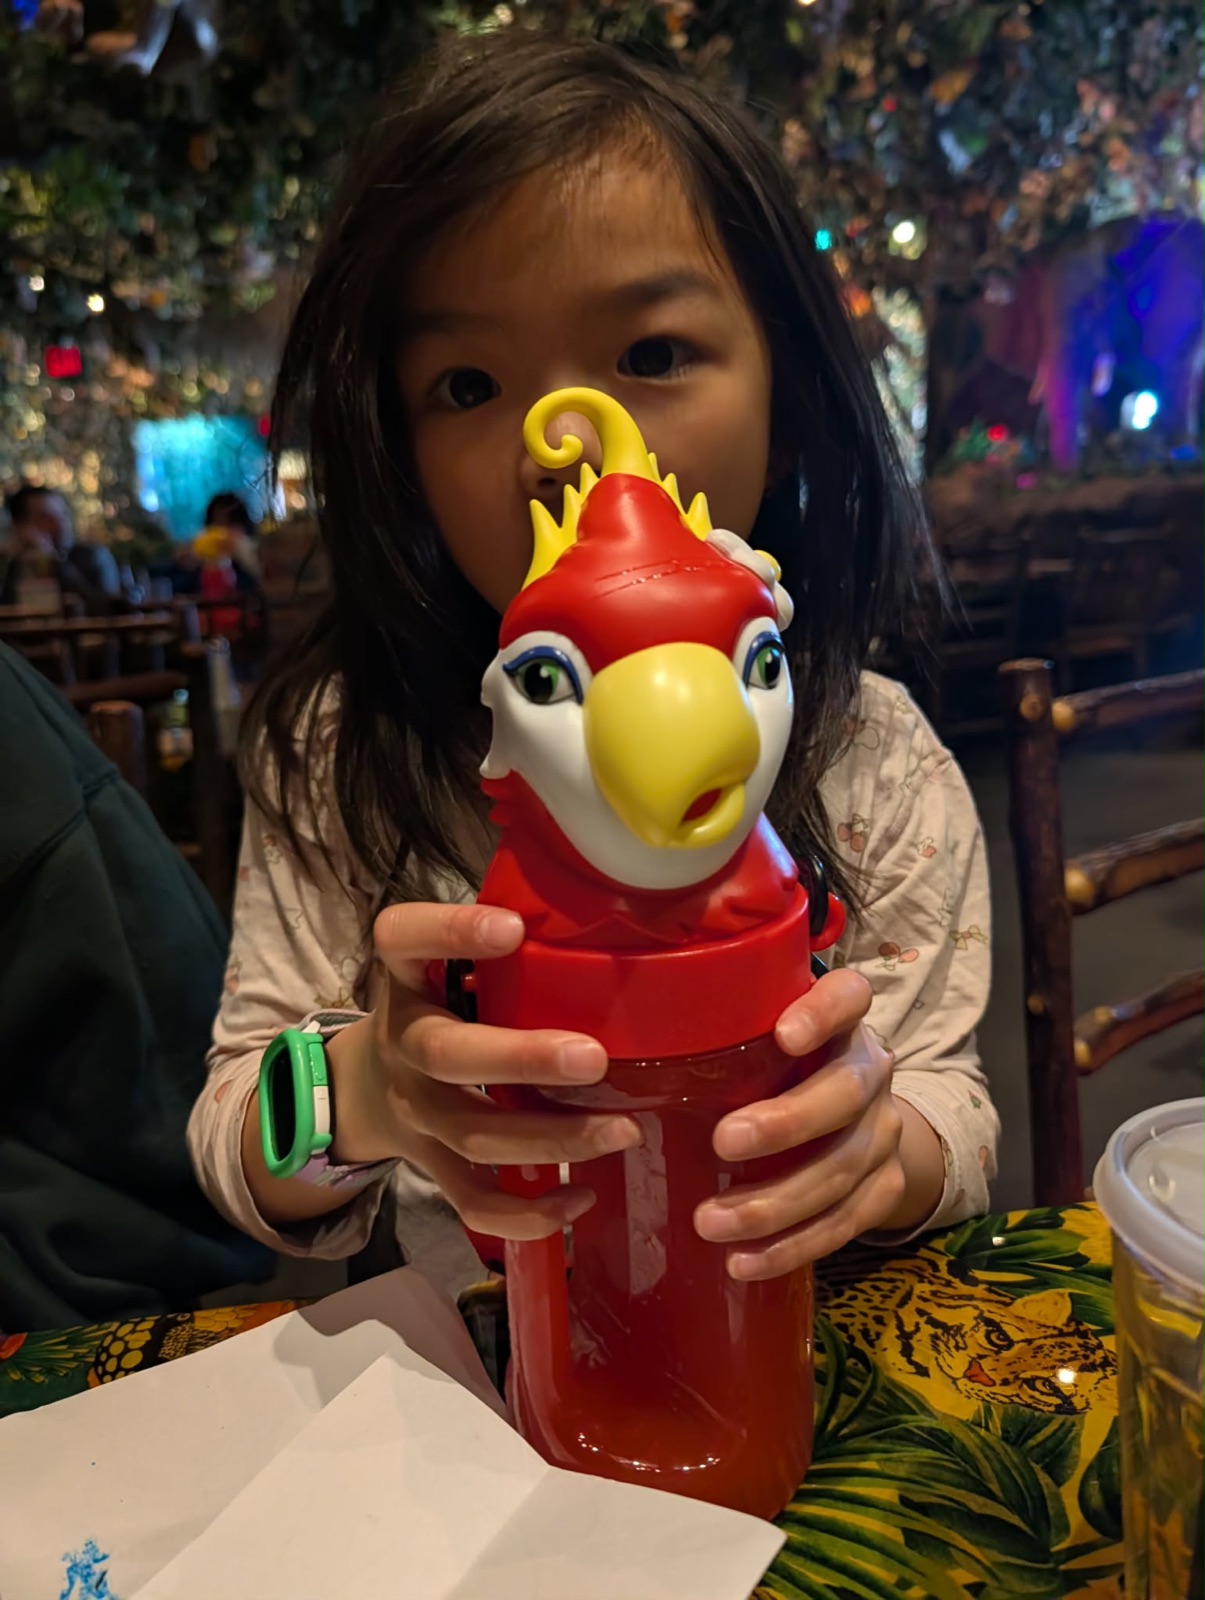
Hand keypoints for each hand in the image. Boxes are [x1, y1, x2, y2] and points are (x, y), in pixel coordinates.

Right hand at [326, 902, 641, 1240]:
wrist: (364, 1086)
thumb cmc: (437, 1006)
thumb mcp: (443, 963)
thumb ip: (499, 940)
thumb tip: (606, 905)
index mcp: (405, 978)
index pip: (403, 939)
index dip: (450, 931)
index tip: (511, 928)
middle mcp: (403, 1044)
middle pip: (448, 1055)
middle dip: (522, 1059)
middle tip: (594, 1059)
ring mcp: (415, 1113)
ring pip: (473, 1135)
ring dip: (552, 1138)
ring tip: (624, 1130)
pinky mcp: (432, 1166)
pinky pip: (473, 1202)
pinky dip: (526, 1213)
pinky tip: (582, 1199)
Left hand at [693, 969, 940, 1279]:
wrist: (855, 1125)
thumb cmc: (777, 1072)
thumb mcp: (758, 1041)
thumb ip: (715, 1039)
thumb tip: (605, 1060)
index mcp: (842, 1022)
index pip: (850, 996)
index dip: (824, 1013)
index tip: (784, 1036)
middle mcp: (871, 1071)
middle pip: (845, 1092)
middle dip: (786, 1122)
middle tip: (723, 1142)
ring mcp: (883, 1132)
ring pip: (841, 1169)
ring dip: (776, 1203)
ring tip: (711, 1223)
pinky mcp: (885, 1188)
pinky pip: (845, 1224)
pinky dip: (793, 1247)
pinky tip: (745, 1263)